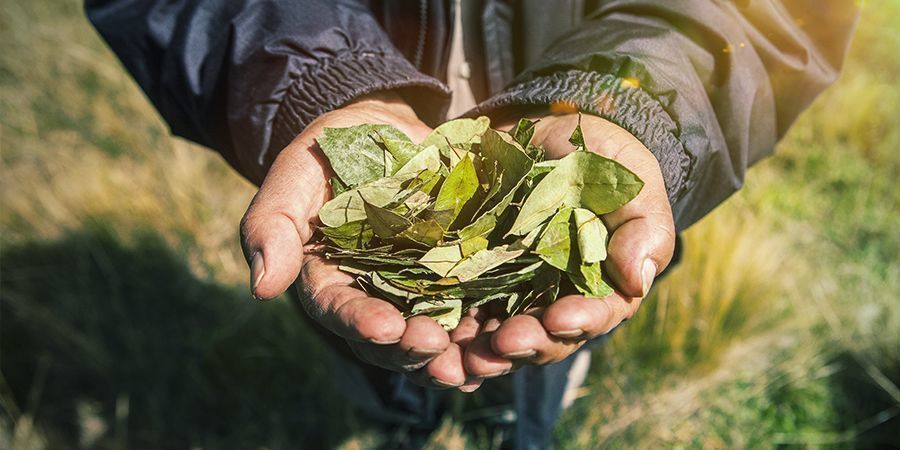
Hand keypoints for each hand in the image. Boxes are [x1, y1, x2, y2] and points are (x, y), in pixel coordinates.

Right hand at [240, 93, 477, 389]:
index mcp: (328, 278)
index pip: (338, 308)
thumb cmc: (332, 150)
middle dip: (410, 348)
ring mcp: (418, 291)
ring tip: (475, 361)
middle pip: (388, 338)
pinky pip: (472, 311)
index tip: (384, 327)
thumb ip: (273, 222)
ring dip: (453, 354)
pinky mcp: (458, 276)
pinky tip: (505, 340)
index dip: (360, 322)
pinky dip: (486, 330)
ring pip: (432, 337)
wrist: (385, 130)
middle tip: (434, 347)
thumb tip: (262, 288)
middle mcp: (373, 295)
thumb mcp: (296, 172)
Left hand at [462, 113, 676, 377]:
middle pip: (543, 338)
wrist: (548, 135)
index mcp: (600, 288)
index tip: (558, 318)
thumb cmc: (602, 162)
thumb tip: (638, 279)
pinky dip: (446, 332)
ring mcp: (511, 295)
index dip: (578, 321)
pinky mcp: (472, 279)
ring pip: (499, 338)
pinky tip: (432, 340)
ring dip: (482, 352)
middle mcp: (555, 301)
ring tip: (464, 356)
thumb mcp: (629, 184)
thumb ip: (641, 229)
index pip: (594, 315)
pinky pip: (458, 314)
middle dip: (525, 343)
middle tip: (504, 342)